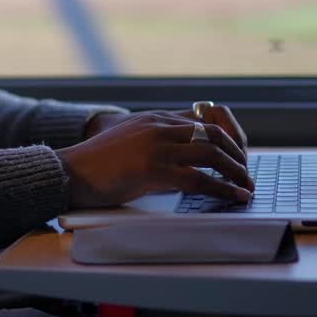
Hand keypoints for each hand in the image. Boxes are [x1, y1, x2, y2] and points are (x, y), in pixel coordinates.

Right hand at [58, 113, 253, 209]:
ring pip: (212, 153)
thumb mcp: (130, 143)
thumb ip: (155, 144)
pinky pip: (199, 179)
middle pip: (213, 134)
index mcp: (153, 119)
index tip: (237, 155)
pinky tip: (234, 197)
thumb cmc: (97, 165)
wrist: (70, 172)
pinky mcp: (153, 169)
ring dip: (236, 172)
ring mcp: (156, 146)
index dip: (227, 138)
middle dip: (237, 154)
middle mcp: (158, 127)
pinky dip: (223, 189)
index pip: (203, 120)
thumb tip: (184, 163)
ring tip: (246, 186)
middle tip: (245, 173)